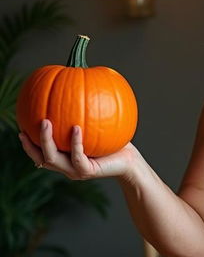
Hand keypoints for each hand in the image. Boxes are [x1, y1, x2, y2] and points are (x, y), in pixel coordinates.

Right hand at [18, 119, 137, 180]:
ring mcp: (76, 171)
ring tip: (46, 122)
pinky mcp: (88, 172)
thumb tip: (75, 85)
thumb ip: (82, 115)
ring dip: (47, 140)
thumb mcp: (96, 127)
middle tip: (34, 120)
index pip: (39, 153)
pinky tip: (76, 127)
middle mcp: (66, 166)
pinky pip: (77, 156)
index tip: (21, 129)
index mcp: (63, 158)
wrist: (129, 161)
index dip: (28, 144)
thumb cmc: (112, 142)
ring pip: (52, 159)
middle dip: (32, 141)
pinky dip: (75, 142)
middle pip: (41, 157)